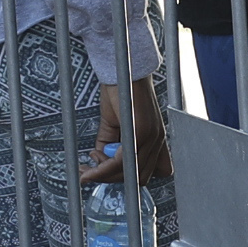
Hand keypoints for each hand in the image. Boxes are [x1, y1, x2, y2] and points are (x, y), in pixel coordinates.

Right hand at [87, 70, 171, 185]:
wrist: (121, 68)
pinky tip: (92, 163)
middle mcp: (158, 140)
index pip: (155, 171)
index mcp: (156, 138)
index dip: (133, 177)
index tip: (112, 172)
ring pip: (131, 173)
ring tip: (89, 167)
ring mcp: (151, 137)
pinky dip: (104, 167)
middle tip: (94, 171)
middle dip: (114, 179)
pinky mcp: (141, 132)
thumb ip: (110, 145)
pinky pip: (121, 160)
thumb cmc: (119, 91)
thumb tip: (99, 162)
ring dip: (106, 175)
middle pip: (141, 177)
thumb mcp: (114, 123)